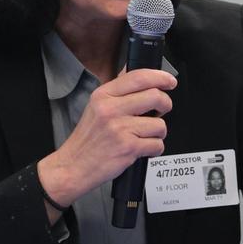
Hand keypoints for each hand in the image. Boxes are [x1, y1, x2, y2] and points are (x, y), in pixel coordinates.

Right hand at [37, 68, 175, 205]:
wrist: (73, 167)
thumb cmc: (87, 140)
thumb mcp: (96, 107)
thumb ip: (118, 92)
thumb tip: (142, 77)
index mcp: (103, 95)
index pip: (139, 77)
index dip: (160, 77)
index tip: (169, 81)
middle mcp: (111, 109)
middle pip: (155, 96)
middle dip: (165, 104)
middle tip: (161, 111)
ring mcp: (120, 128)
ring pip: (160, 124)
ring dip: (158, 132)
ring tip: (144, 136)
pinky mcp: (128, 148)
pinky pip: (157, 144)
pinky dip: (154, 149)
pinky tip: (142, 149)